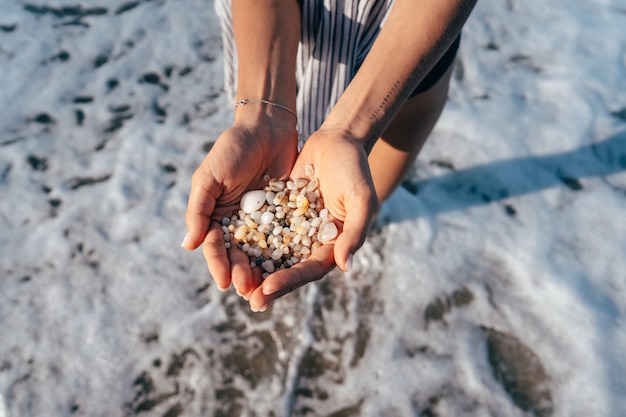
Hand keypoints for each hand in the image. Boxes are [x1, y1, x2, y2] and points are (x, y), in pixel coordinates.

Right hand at [183, 116, 297, 294]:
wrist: (267, 127)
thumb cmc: (232, 149)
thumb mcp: (209, 177)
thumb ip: (199, 211)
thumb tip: (188, 246)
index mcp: (217, 217)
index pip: (215, 247)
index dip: (218, 265)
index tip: (224, 283)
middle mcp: (239, 224)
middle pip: (239, 256)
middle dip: (243, 274)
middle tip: (250, 291)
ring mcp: (264, 221)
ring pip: (263, 253)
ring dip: (264, 272)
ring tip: (269, 288)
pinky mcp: (287, 216)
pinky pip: (287, 238)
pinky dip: (288, 254)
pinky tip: (292, 268)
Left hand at [246, 128, 378, 310]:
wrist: (338, 140)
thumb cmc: (355, 169)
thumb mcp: (362, 199)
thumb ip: (355, 232)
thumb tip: (346, 266)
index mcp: (333, 245)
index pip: (310, 270)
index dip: (289, 281)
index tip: (267, 289)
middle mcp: (312, 242)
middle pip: (288, 269)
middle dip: (268, 285)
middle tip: (249, 300)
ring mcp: (294, 228)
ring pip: (271, 254)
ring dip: (255, 268)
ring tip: (234, 282)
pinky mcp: (279, 212)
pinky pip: (261, 230)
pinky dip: (248, 241)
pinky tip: (229, 249)